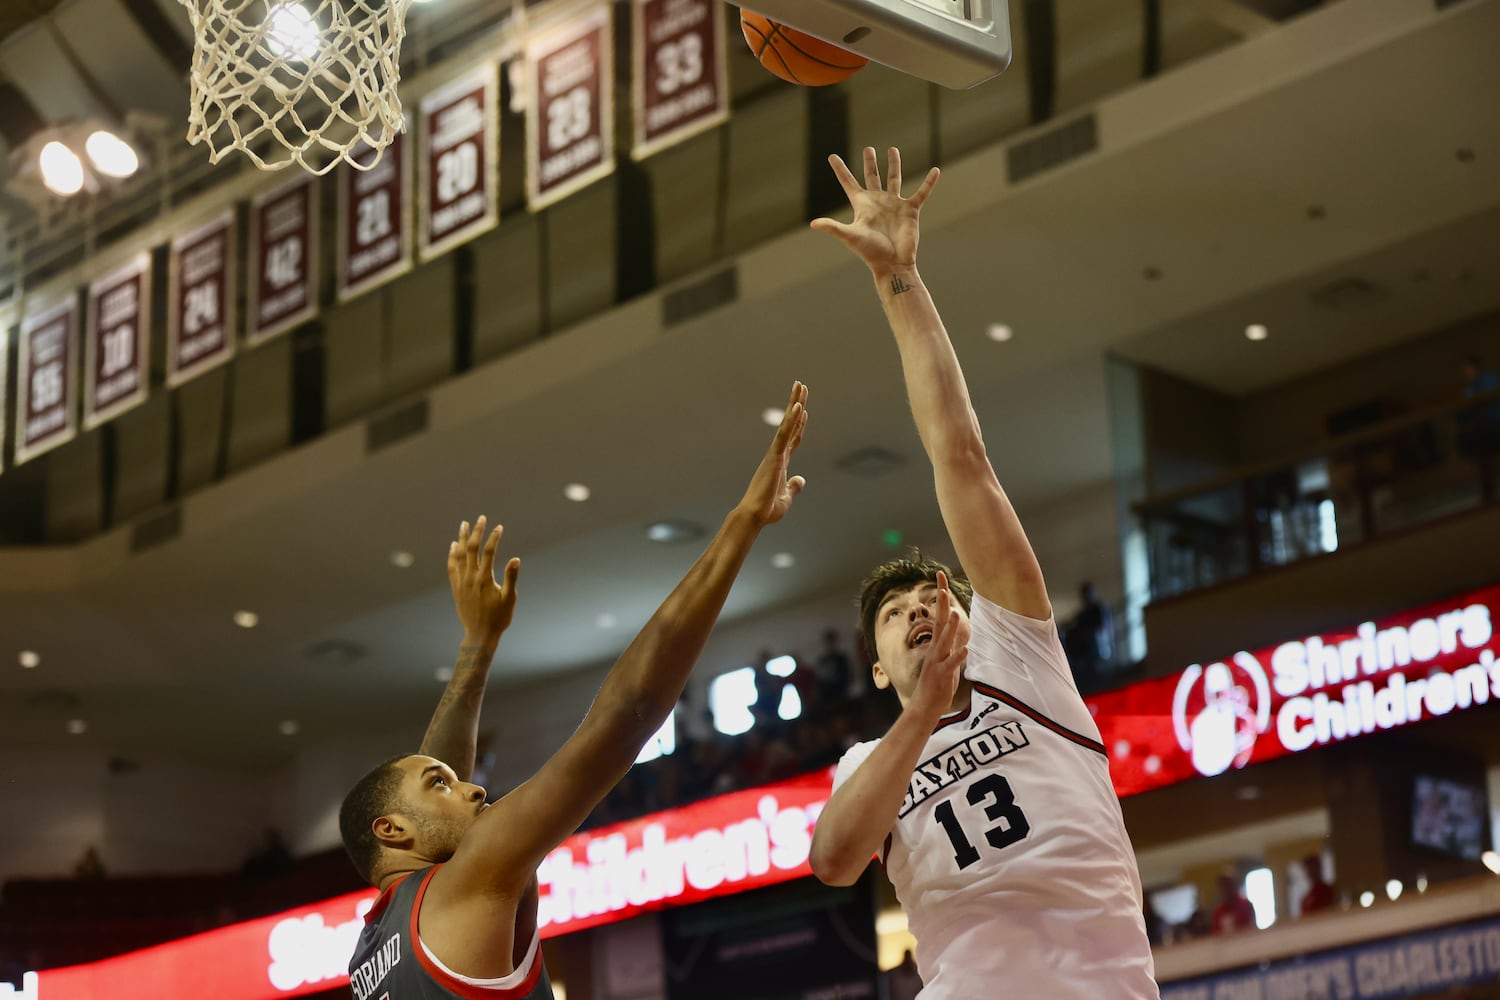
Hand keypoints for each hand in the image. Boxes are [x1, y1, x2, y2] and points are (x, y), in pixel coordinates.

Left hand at [447, 516, 520, 647]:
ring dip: (462, 538)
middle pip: (471, 549)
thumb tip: (515, 559)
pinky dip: (452, 555)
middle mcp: (470, 578)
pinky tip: (453, 546)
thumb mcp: (509, 599)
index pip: (488, 552)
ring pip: (459, 555)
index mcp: (484, 579)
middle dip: (476, 532)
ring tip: (464, 525)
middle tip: (481, 518)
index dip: (494, 538)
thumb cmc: (498, 618)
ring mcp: (461, 582)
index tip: (499, 527)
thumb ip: (511, 578)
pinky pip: (452, 567)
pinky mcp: (456, 588)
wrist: (479, 635)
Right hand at [737, 381, 808, 526]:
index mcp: (781, 462)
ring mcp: (776, 454)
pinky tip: (799, 408)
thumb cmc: (767, 509)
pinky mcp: (775, 457)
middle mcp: (778, 454)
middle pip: (791, 424)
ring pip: (787, 424)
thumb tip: (801, 480)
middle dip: (796, 404)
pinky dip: (791, 421)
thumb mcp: (786, 496)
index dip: (799, 423)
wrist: (755, 515)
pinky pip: (784, 435)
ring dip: (795, 404)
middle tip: (800, 385)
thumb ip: (793, 486)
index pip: (793, 437)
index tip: (803, 408)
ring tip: (800, 386)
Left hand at [810, 146, 939, 277]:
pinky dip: (929, 182)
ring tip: (892, 149)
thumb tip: (813, 224)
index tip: (831, 156)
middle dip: (870, 163)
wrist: (893, 263)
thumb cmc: (870, 252)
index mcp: (862, 205)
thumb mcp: (850, 236)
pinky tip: (935, 171)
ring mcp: (894, 204)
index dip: (840, 169)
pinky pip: (922, 193)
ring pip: (894, 179)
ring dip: (894, 165)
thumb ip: (833, 228)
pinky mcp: (911, 210)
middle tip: (868, 149)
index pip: (848, 182)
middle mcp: (878, 202)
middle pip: (872, 177)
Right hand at [911, 572, 969, 715]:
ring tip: (953, 612)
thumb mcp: (946, 659)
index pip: (939, 616)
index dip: (941, 598)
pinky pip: (951, 664)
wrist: (925, 706)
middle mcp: (935, 650)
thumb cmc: (937, 683)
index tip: (941, 578)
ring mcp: (937, 662)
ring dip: (949, 627)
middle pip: (938, 622)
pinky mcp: (941, 675)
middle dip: (940, 605)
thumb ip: (952, 644)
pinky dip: (957, 656)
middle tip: (942, 586)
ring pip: (944, 641)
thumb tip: (961, 630)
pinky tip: (965, 649)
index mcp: (937, 645)